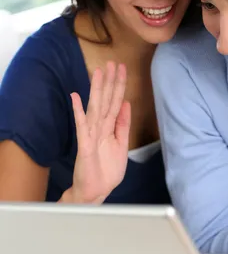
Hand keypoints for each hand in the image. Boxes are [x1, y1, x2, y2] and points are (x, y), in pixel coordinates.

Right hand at [68, 61, 130, 202]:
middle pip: (105, 100)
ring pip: (94, 108)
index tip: (122, 68)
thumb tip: (126, 103)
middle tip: (112, 62)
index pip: (115, 101)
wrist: (96, 191)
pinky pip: (82, 126)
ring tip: (98, 72)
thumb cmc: (106, 169)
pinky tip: (75, 97)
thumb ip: (122, 124)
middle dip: (109, 81)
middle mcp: (99, 127)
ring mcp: (90, 134)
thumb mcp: (121, 144)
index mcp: (108, 126)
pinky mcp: (84, 145)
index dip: (119, 85)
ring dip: (96, 90)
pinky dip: (78, 111)